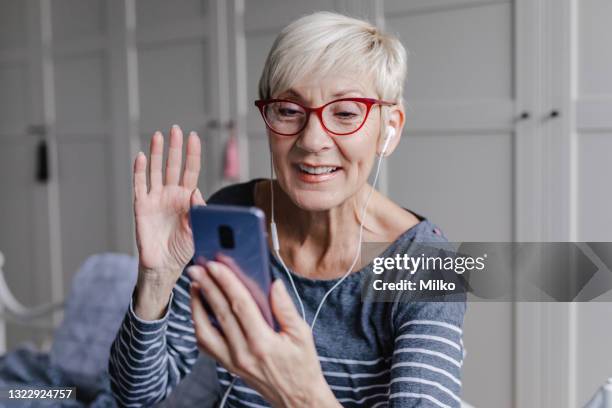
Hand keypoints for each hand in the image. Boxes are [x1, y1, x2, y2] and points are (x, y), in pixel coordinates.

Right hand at [133, 125, 205, 318]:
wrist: (164, 266)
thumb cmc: (183, 248)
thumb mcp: (198, 228)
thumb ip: (199, 210)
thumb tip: (196, 191)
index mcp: (186, 198)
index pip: (190, 171)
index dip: (192, 154)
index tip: (194, 137)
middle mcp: (170, 194)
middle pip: (172, 165)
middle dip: (175, 147)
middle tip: (176, 129)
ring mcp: (155, 198)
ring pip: (155, 170)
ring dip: (156, 153)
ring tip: (158, 136)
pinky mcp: (141, 206)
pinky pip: (139, 185)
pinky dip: (139, 171)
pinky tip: (140, 157)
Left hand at [188, 256, 339, 407]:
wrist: (296, 397)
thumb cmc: (302, 365)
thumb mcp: (302, 334)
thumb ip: (286, 308)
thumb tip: (274, 283)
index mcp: (262, 342)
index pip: (239, 305)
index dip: (226, 282)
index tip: (216, 264)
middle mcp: (242, 352)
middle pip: (220, 313)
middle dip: (206, 286)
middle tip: (197, 268)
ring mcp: (232, 361)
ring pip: (204, 330)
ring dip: (197, 306)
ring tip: (195, 286)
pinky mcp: (227, 365)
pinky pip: (206, 345)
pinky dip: (199, 326)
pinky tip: (199, 310)